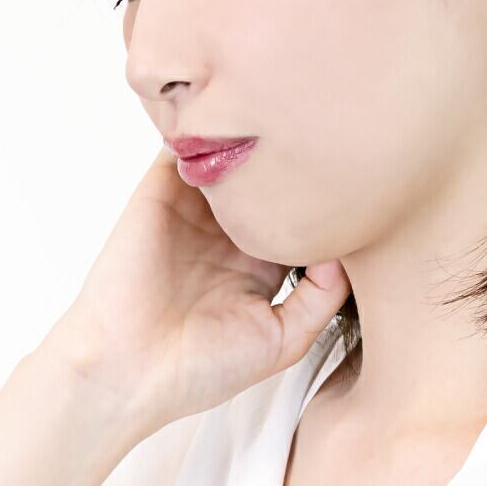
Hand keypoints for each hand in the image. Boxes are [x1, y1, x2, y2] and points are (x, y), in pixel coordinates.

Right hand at [40, 145, 351, 441]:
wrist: (126, 371)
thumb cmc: (200, 367)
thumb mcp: (283, 340)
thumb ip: (322, 296)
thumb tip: (346, 246)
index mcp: (261, 260)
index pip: (300, 214)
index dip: (327, 198)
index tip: (360, 181)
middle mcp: (229, 228)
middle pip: (270, 178)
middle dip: (297, 158)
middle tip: (330, 135)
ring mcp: (194, 206)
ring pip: (232, 156)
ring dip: (255, 136)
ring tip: (291, 115)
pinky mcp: (160, 190)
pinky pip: (184, 146)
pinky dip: (205, 127)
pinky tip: (238, 114)